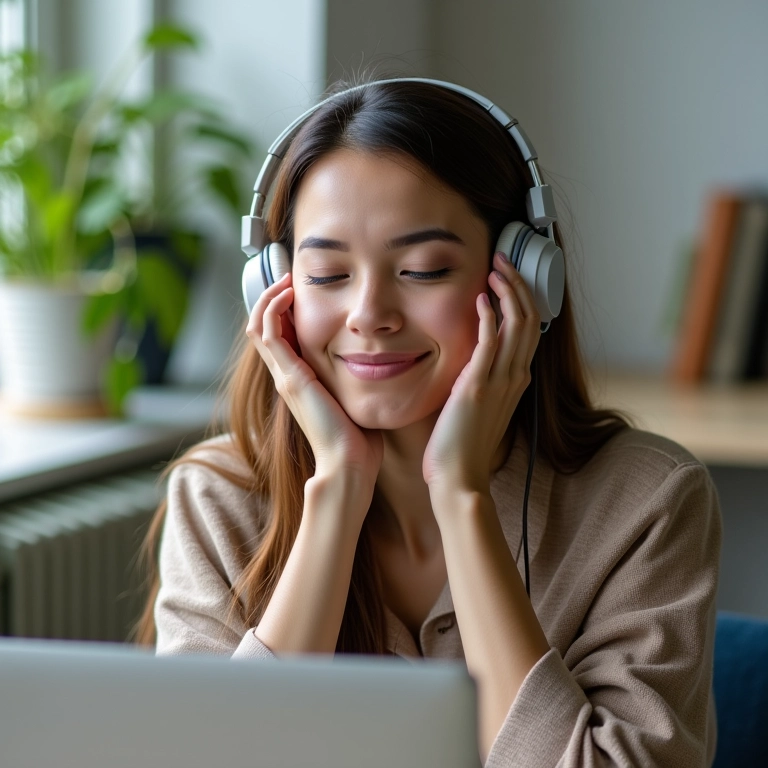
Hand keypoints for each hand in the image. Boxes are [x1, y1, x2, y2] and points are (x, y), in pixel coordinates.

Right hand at [246, 272, 382, 494]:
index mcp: (298, 378)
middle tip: (289, 276)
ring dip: (269, 297)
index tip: (300, 287)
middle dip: (272, 297)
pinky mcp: (289, 376)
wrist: (349, 463)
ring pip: (258, 325)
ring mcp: (283, 375)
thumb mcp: (353, 396)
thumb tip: (378, 359)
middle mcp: (285, 375)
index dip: (283, 308)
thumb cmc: (358, 437)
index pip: (279, 335)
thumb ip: (354, 377)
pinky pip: (268, 332)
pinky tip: (289, 293)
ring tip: (287, 279)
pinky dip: (273, 307)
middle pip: (262, 326)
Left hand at [422, 251, 540, 495]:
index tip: (506, 276)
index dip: (522, 298)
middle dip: (518, 284)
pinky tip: (481, 297)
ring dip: (508, 291)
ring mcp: (501, 381)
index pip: (530, 329)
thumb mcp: (479, 406)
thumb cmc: (462, 447)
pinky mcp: (479, 385)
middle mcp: (515, 377)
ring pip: (518, 323)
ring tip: (495, 268)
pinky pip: (491, 340)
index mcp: (516, 381)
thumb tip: (471, 360)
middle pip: (530, 318)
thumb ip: (481, 380)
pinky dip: (489, 315)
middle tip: (503, 260)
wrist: (459, 478)